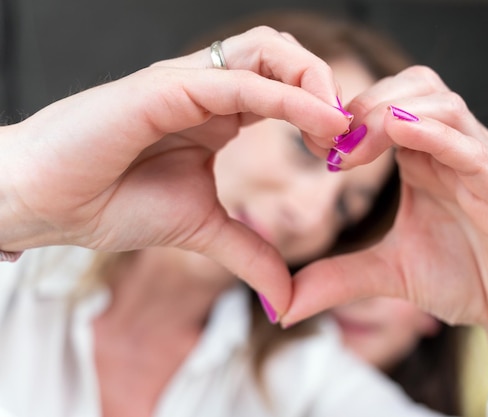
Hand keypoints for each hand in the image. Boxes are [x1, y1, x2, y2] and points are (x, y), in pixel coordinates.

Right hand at [0, 26, 350, 315]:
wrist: (48, 205)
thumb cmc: (112, 205)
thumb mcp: (202, 231)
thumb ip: (249, 254)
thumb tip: (285, 299)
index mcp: (219, 112)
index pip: (284, 85)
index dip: (322, 110)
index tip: (345, 152)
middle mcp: (207, 88)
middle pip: (283, 55)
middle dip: (325, 84)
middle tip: (348, 132)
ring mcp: (187, 82)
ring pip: (267, 51)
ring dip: (314, 80)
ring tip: (337, 125)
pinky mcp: (165, 88)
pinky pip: (239, 81)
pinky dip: (287, 97)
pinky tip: (319, 123)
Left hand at [283, 66, 487, 339]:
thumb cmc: (463, 279)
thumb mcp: (388, 274)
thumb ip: (338, 278)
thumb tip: (283, 306)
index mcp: (425, 160)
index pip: (388, 105)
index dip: (348, 115)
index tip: (315, 146)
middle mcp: (453, 152)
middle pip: (415, 87)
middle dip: (366, 104)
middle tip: (331, 144)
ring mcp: (482, 167)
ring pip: (444, 104)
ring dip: (394, 111)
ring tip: (356, 146)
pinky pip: (473, 149)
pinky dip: (437, 135)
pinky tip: (401, 135)